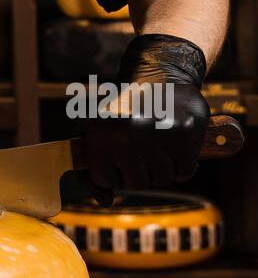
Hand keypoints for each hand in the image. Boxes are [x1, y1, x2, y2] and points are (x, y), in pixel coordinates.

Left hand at [82, 33, 209, 189]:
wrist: (162, 76)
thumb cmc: (124, 109)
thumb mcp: (96, 129)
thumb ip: (92, 168)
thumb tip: (105, 201)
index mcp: (102, 131)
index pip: (106, 180)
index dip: (113, 171)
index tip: (117, 156)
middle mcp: (128, 134)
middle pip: (135, 183)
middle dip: (139, 171)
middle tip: (141, 148)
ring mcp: (157, 134)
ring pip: (162, 179)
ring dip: (161, 167)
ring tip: (157, 143)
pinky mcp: (185, 135)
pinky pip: (184, 172)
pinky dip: (182, 163)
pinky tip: (174, 143)